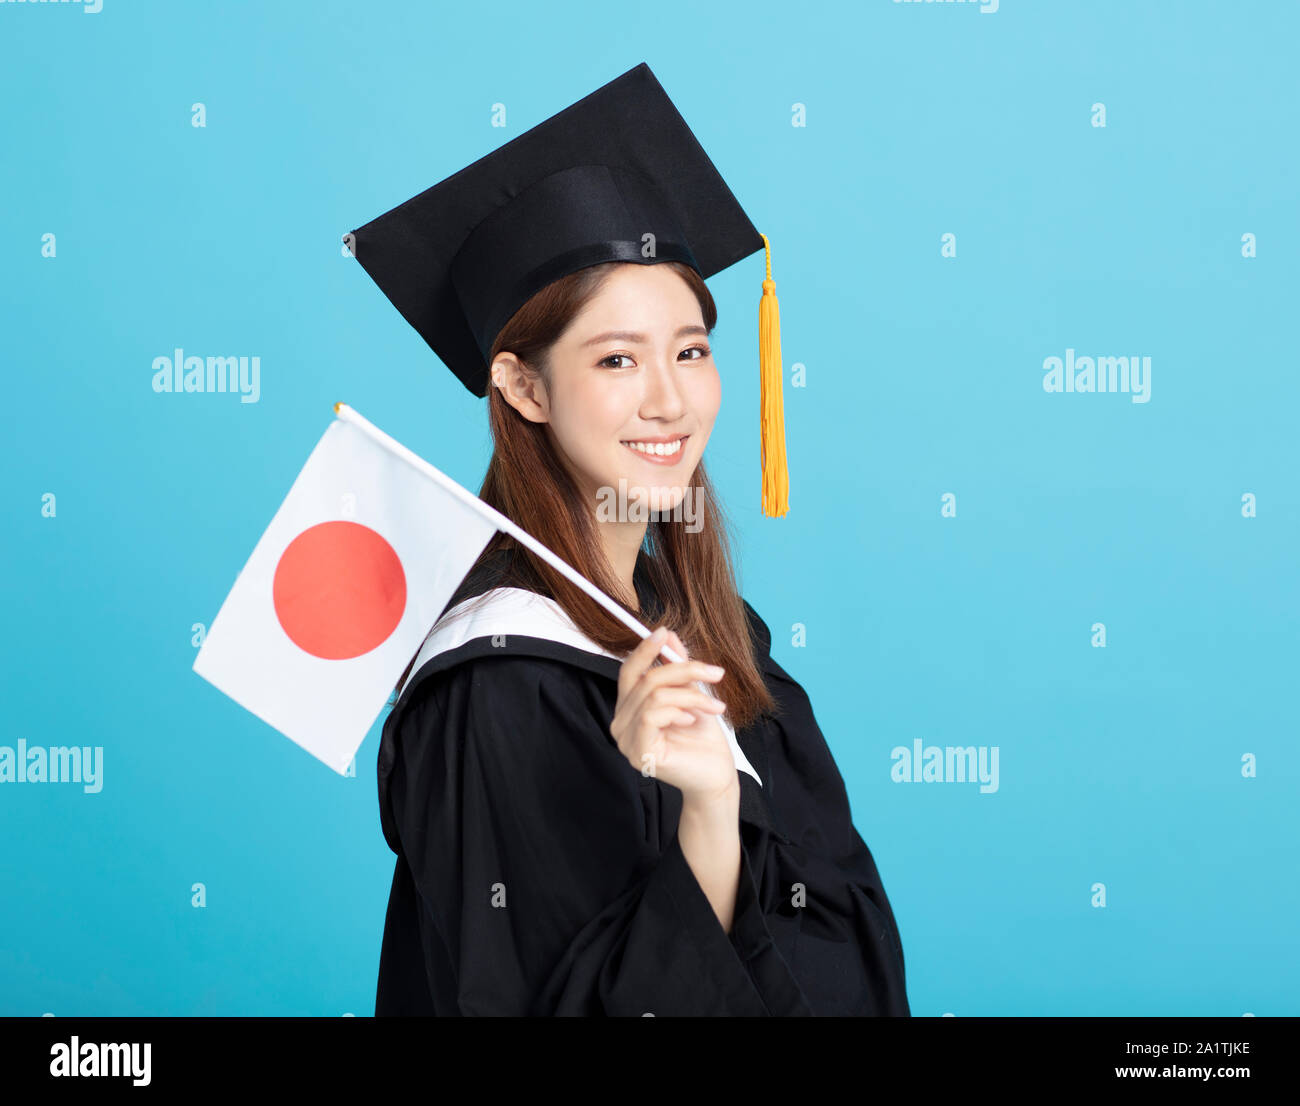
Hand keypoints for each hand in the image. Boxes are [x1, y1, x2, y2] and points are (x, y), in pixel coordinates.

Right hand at [609, 626, 737, 803]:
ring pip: (653, 695)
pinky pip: (652, 715)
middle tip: (715, 672)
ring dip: (690, 694)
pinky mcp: (638, 752)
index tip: (665, 631)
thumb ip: (676, 667)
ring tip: (714, 705)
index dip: (645, 649)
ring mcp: (626, 740)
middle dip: (682, 669)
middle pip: (644, 679)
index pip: (628, 671)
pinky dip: (678, 710)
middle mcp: (620, 723)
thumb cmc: (702, 739)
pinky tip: (693, 720)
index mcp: (629, 708)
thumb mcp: (691, 694)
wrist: (716, 775)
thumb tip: (668, 637)